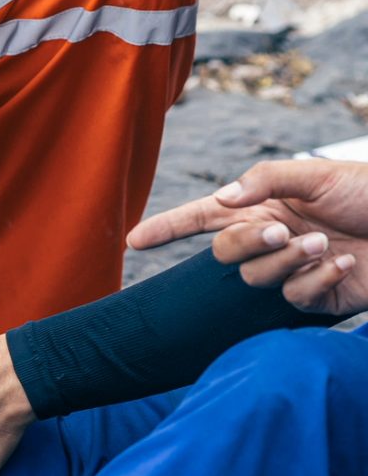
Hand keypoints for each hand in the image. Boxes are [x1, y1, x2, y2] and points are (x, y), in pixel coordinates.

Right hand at [128, 159, 367, 316]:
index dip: (167, 228)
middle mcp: (270, 241)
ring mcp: (288, 272)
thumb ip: (265, 181)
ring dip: (288, 260)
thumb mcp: (317, 175)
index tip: (133, 241)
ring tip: (324, 245)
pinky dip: (316, 278)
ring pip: (256, 278)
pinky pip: (292, 297)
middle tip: (281, 232)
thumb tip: (220, 199)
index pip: (203, 218)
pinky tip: (342, 264)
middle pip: (225, 252)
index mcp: (266, 208)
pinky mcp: (311, 299)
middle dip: (246, 243)